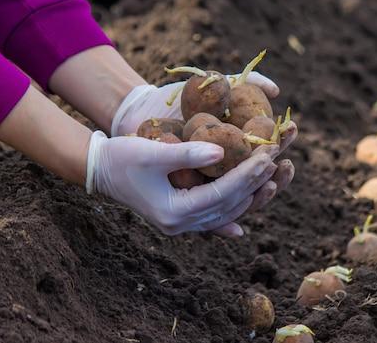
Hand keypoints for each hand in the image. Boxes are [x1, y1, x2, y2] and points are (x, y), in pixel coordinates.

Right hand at [109, 71, 297, 234]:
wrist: (100, 170)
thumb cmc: (122, 157)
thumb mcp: (152, 152)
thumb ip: (187, 153)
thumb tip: (223, 152)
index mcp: (173, 211)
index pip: (222, 193)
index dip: (247, 174)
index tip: (268, 155)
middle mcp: (179, 224)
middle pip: (227, 206)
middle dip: (254, 183)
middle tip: (276, 160)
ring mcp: (179, 224)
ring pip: (224, 213)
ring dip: (247, 195)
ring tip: (269, 175)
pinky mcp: (178, 216)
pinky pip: (211, 218)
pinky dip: (228, 213)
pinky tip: (241, 224)